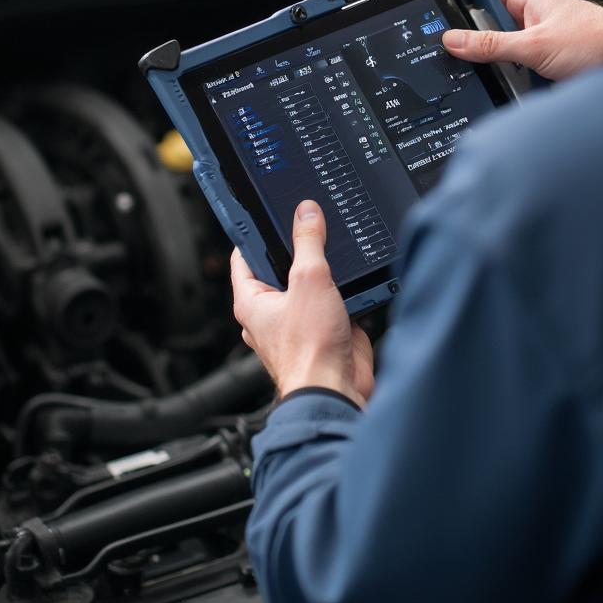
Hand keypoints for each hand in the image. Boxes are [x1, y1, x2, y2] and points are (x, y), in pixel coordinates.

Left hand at [230, 201, 374, 407]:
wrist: (335, 390)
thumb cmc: (308, 351)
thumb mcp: (308, 279)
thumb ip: (308, 242)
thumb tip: (305, 213)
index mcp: (252, 301)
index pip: (245, 256)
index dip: (254, 232)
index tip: (266, 212)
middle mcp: (272, 313)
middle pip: (281, 268)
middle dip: (298, 248)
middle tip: (311, 224)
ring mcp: (300, 322)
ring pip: (311, 284)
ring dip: (326, 271)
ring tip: (337, 250)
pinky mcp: (327, 330)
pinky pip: (335, 301)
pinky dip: (346, 289)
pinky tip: (357, 278)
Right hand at [442, 0, 602, 81]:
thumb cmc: (599, 42)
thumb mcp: (535, 46)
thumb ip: (492, 46)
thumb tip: (454, 42)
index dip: (461, 3)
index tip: (438, 14)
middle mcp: (533, 15)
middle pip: (489, 29)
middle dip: (483, 46)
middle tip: (476, 57)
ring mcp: (540, 38)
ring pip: (505, 52)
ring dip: (504, 65)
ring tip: (513, 71)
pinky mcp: (548, 60)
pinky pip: (520, 68)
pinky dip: (518, 77)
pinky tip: (523, 84)